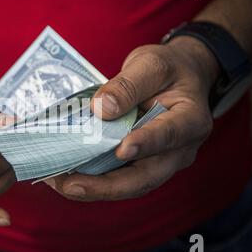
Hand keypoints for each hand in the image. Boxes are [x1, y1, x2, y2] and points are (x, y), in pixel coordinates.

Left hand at [46, 36, 219, 200]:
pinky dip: (93, 180)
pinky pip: (118, 177)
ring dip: (94, 188)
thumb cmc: (168, 68)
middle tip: (71, 186)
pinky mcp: (142, 164)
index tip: (121, 149)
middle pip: (145, 177)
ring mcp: (160, 161)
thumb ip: (129, 85)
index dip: (146, 144)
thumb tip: (102, 109)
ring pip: (129, 184)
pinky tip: (67, 176)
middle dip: (106, 186)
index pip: (169, 135)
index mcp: (191, 120)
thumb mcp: (151, 64)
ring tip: (60, 184)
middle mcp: (179, 150)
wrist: (178, 78)